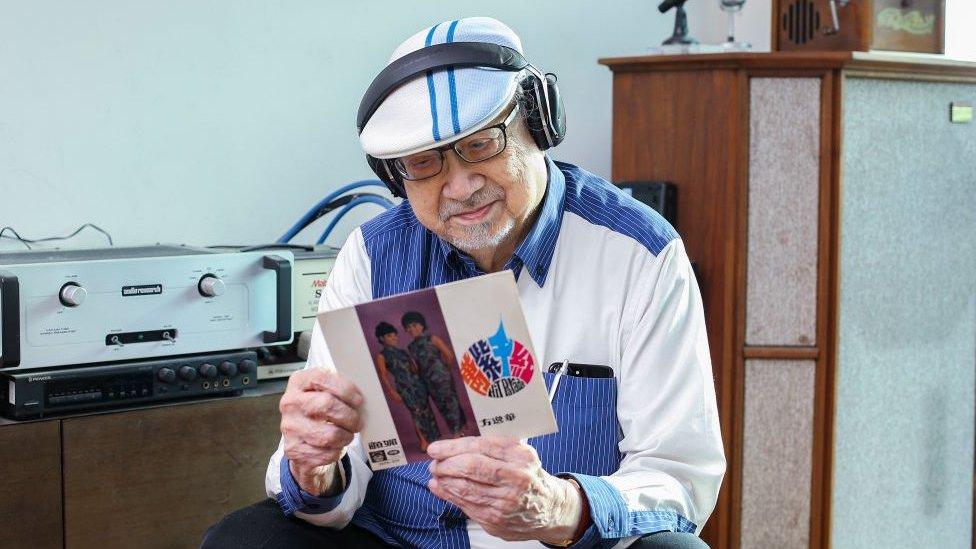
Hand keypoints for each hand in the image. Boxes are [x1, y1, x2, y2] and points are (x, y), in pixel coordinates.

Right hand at [279, 368, 363, 493]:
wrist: (299, 438)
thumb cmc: (317, 410)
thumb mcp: (323, 391)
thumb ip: (339, 388)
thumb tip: (364, 396)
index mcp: (298, 382)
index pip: (322, 378)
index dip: (345, 389)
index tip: (358, 400)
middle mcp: (290, 403)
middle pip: (327, 405)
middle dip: (349, 416)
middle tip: (357, 422)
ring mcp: (290, 427)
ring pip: (329, 434)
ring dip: (346, 436)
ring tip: (348, 434)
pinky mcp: (294, 450)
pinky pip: (326, 453)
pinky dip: (337, 451)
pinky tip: (336, 445)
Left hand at [426, 436, 585, 542]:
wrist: (549, 508)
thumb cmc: (528, 475)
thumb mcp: (519, 453)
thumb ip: (492, 447)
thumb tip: (453, 446)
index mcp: (521, 456)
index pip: (480, 447)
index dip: (452, 447)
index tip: (436, 448)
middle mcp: (516, 479)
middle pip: (470, 468)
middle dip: (446, 464)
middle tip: (434, 462)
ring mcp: (506, 502)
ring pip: (465, 489)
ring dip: (444, 480)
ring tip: (435, 474)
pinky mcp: (496, 520)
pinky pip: (465, 506)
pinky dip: (449, 495)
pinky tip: (441, 488)